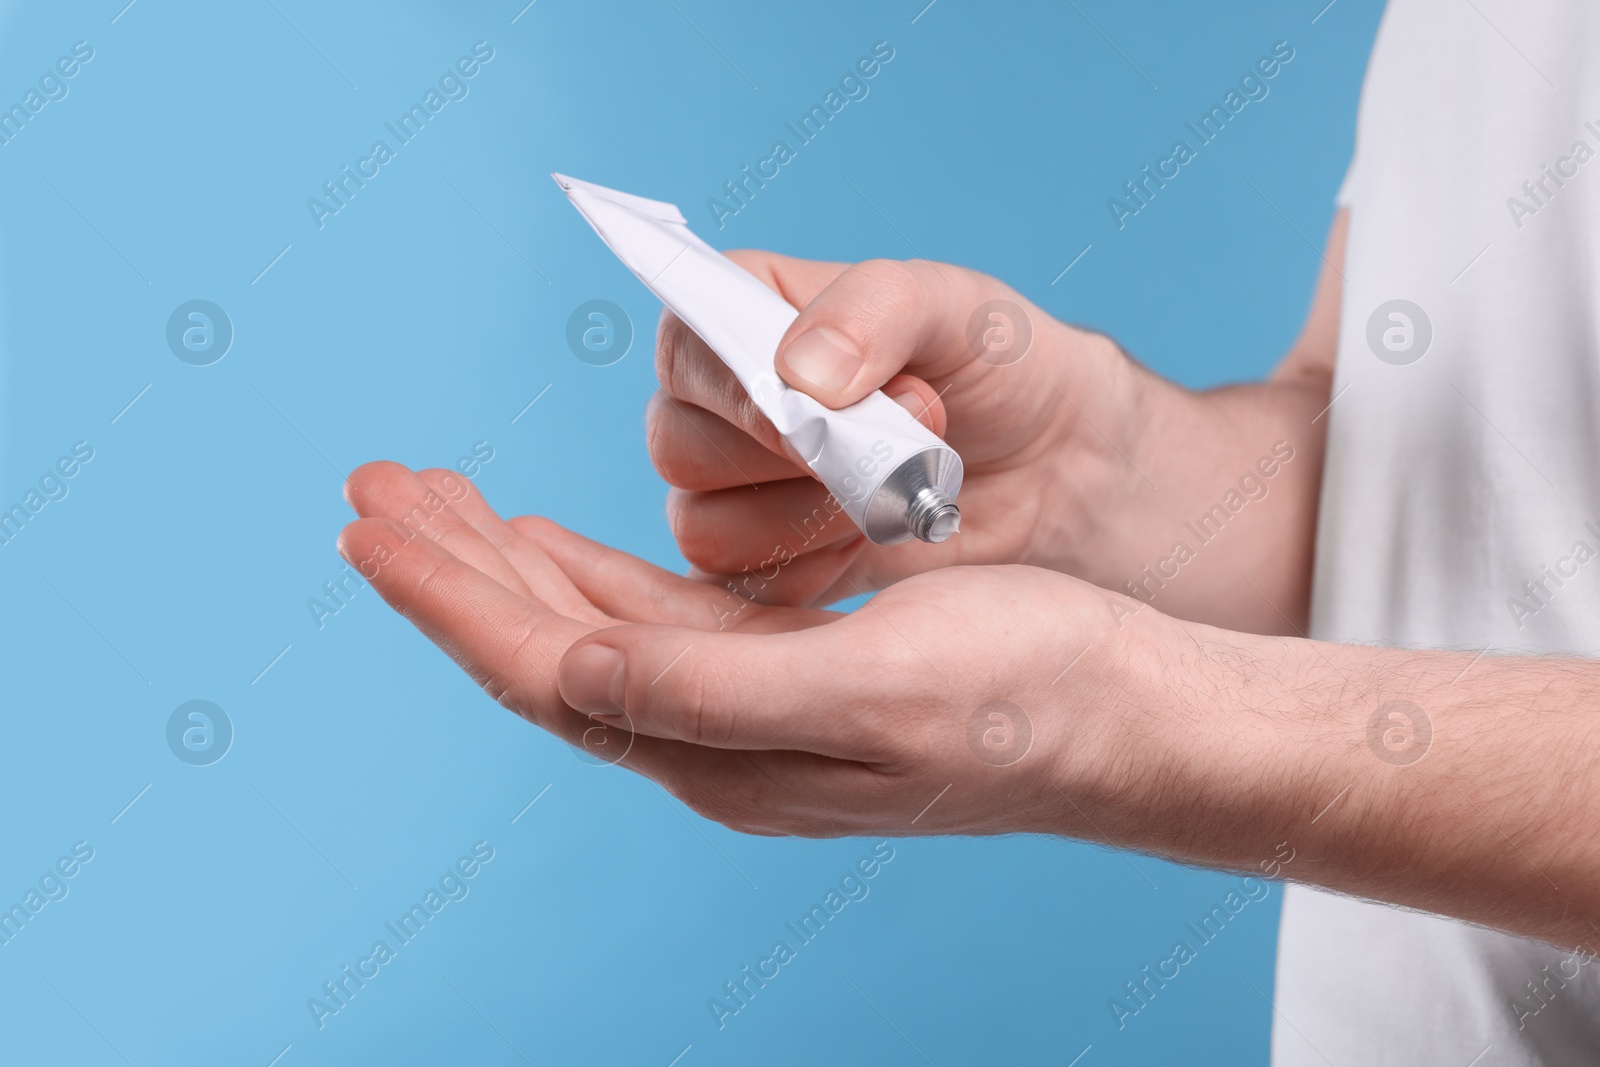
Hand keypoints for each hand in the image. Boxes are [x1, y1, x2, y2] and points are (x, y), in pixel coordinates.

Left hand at [337, 461, 1176, 837]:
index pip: (542, 670)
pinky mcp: (788, 673)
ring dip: (509, 566)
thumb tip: (560, 671)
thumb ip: (702, 689)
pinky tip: (555, 548)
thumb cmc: (1024, 695)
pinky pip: (653, 623)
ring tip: (440, 503)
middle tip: (377, 491)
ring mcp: (748, 709)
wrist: (1130, 715)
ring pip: (589, 632)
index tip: (374, 526)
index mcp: (722, 750)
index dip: (451, 599)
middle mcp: (716, 741)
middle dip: (456, 570)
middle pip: (545, 649)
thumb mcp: (865, 686)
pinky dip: (589, 576)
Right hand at [647, 253, 1138, 606]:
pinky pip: (740, 589)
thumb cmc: (995, 365)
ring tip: (896, 490)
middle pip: (676, 446)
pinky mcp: (759, 568)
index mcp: (741, 312)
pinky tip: (878, 537)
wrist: (1052, 465)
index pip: (684, 346)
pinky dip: (814, 571)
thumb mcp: (953, 304)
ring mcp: (730, 491)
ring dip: (810, 519)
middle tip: (901, 440)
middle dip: (796, 458)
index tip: (823, 410)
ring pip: (702, 526)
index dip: (737, 390)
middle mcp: (717, 403)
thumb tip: (799, 374)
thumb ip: (876, 309)